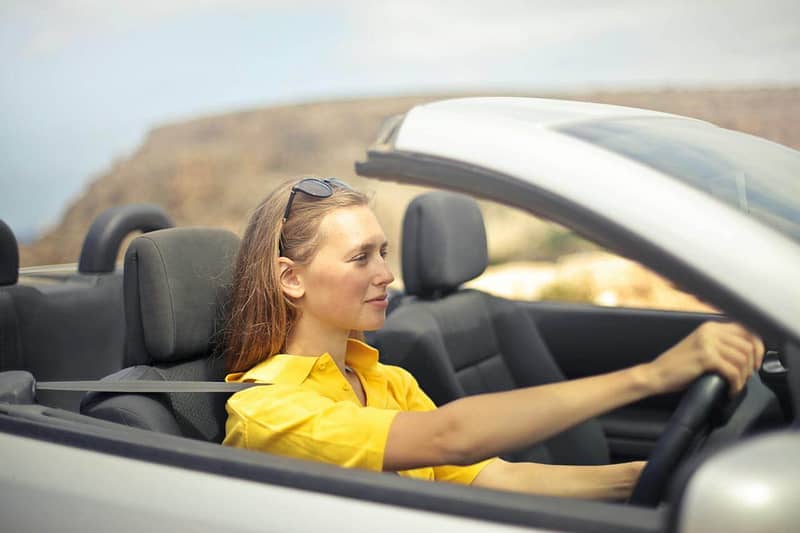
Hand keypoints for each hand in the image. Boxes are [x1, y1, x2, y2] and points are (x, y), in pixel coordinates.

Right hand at [645, 321, 764, 395]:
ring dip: (743, 376)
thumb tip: (748, 354)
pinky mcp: (705, 357)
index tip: (756, 362)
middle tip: (745, 378)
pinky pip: (732, 371)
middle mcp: (710, 331)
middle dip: (751, 365)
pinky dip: (735, 384)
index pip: (746, 330)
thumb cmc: (678, 366)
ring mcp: (707, 343)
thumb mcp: (701, 348)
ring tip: (736, 385)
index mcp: (710, 327)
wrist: (656, 374)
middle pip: (748, 345)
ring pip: (742, 359)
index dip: (758, 347)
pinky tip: (730, 390)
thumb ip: (720, 345)